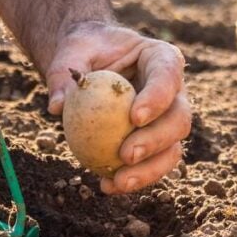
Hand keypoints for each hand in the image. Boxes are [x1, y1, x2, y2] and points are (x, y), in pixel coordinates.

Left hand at [46, 21, 190, 193]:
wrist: (90, 64)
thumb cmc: (86, 51)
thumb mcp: (72, 52)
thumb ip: (63, 74)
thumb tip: (57, 107)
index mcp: (161, 59)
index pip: (168, 76)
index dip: (158, 98)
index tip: (134, 118)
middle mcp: (174, 91)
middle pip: (179, 118)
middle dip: (156, 141)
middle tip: (126, 154)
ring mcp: (167, 119)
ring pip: (172, 149)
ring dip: (149, 170)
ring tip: (118, 182)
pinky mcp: (155, 143)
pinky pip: (152, 165)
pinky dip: (134, 178)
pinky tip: (107, 185)